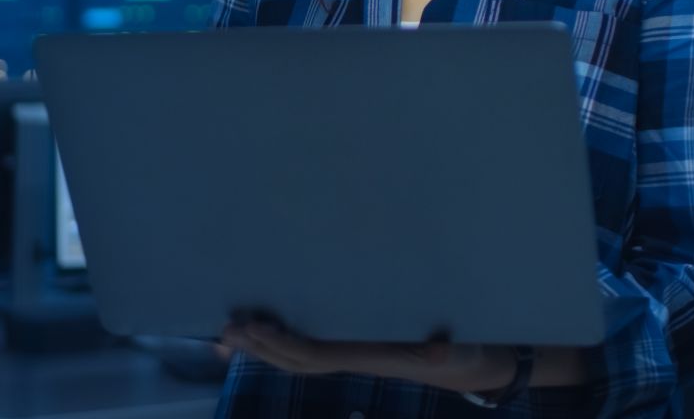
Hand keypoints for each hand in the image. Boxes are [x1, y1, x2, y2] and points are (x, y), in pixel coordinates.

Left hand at [220, 319, 515, 394]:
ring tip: (230, 333)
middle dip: (261, 347)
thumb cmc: (460, 348)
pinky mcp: (351, 350)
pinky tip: (262, 333)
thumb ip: (446, 347)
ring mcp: (350, 357)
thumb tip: (437, 350)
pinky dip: (281, 343)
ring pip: (297, 359)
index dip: (284, 344)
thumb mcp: (457, 347)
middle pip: (296, 361)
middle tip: (227, 328)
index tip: (257, 328)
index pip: (315, 355)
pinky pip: (309, 350)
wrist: (466, 364)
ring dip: (263, 348)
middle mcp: (351, 361)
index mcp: (367, 356)